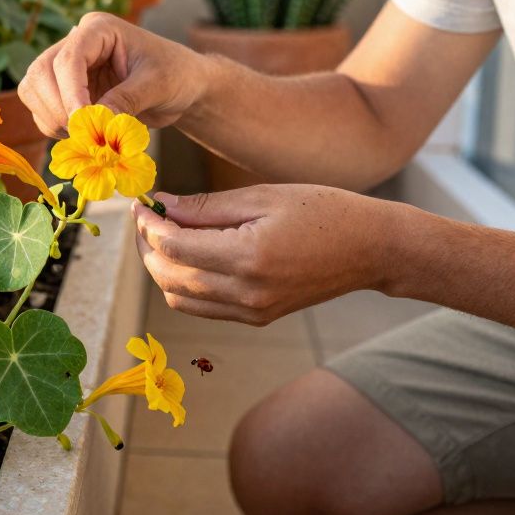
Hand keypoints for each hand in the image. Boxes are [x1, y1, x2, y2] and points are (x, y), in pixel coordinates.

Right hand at [17, 12, 209, 135]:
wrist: (181, 86)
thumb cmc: (175, 75)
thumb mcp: (157, 85)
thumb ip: (126, 101)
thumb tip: (95, 123)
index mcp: (99, 29)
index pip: (69, 58)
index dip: (71, 93)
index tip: (84, 123)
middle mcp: (76, 43)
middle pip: (41, 73)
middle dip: (59, 109)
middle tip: (86, 135)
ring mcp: (66, 68)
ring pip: (34, 91)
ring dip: (54, 120)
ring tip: (88, 136)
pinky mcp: (64, 92)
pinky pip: (43, 111)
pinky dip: (57, 129)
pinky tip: (85, 135)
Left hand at [133, 185, 402, 325]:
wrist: (371, 249)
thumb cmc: (323, 210)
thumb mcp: (263, 196)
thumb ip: (206, 206)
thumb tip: (160, 205)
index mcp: (249, 257)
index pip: (175, 247)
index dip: (149, 225)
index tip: (142, 203)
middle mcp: (247, 292)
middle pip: (170, 276)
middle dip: (147, 247)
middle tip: (145, 218)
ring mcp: (252, 311)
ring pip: (179, 299)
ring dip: (161, 268)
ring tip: (161, 235)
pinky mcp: (257, 318)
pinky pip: (202, 307)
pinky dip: (184, 284)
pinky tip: (187, 254)